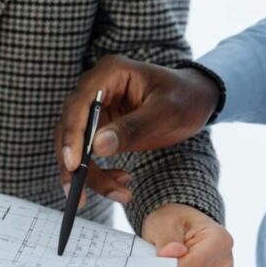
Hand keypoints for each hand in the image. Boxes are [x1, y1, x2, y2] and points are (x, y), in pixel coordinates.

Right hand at [55, 55, 220, 198]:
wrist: (196, 100)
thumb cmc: (186, 97)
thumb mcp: (167, 111)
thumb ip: (133, 127)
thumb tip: (98, 147)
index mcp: (109, 73)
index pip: (78, 105)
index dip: (71, 135)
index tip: (74, 164)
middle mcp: (94, 89)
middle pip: (69, 128)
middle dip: (75, 163)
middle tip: (80, 193)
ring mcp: (94, 109)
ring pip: (74, 146)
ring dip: (88, 174)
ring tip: (117, 193)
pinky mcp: (98, 128)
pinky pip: (87, 154)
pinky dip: (98, 173)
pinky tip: (119, 182)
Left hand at [141, 203, 232, 266]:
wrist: (180, 229)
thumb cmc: (175, 223)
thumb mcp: (165, 222)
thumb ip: (166, 238)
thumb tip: (170, 253)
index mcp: (221, 241)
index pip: (195, 265)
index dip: (171, 266)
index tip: (156, 260)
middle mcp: (225, 263)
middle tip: (157, 257)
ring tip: (167, 262)